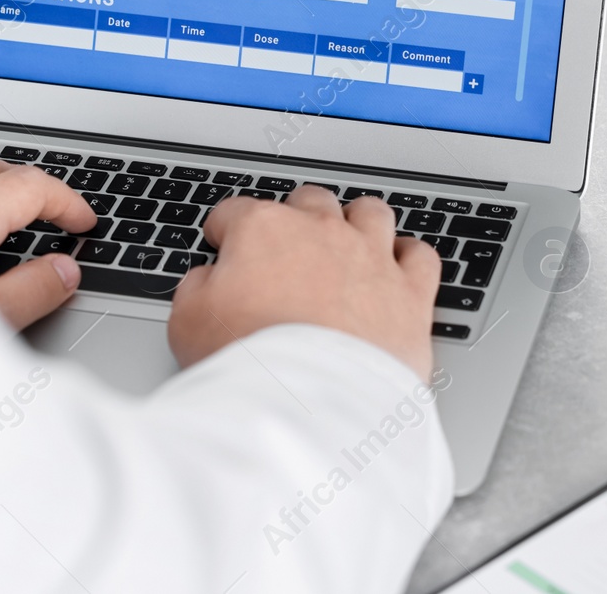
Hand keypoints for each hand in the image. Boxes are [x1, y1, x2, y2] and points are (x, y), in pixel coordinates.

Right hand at [168, 185, 440, 381]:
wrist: (311, 405)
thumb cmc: (252, 363)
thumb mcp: (187, 323)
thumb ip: (196, 288)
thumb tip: (206, 280)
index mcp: (264, 231)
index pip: (237, 212)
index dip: (225, 230)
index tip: (224, 243)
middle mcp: (322, 233)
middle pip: (309, 202)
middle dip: (295, 217)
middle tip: (286, 246)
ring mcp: (370, 257)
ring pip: (370, 213)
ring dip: (356, 223)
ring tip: (347, 242)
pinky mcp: (410, 292)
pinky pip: (419, 255)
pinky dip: (409, 257)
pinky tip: (399, 267)